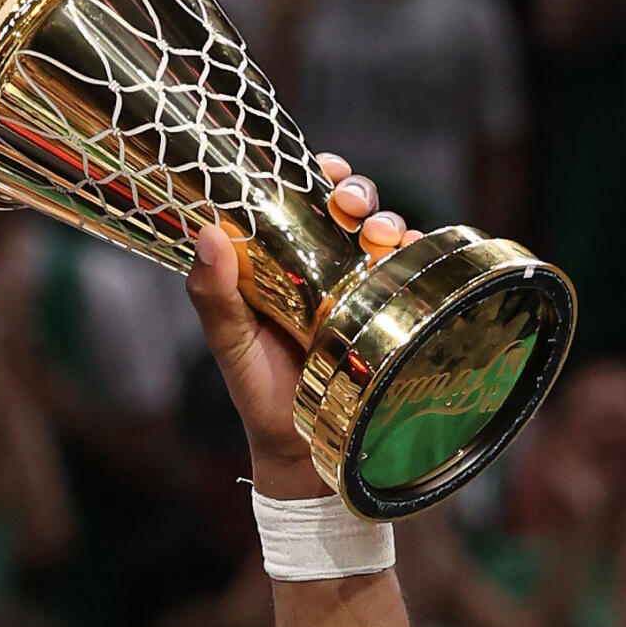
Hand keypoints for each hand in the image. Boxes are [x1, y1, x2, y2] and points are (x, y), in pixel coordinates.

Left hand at [190, 157, 409, 493]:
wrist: (305, 455)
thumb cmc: (262, 397)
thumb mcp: (232, 347)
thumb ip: (214, 298)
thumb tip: (208, 234)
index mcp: (281, 261)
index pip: (297, 199)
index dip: (309, 174)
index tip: (316, 171)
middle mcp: (324, 267)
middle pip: (348, 204)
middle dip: (356, 190)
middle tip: (350, 203)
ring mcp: (362, 288)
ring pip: (384, 230)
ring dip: (388, 219)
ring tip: (382, 236)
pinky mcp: (393, 312)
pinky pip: (413, 271)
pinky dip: (418, 254)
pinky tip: (409, 255)